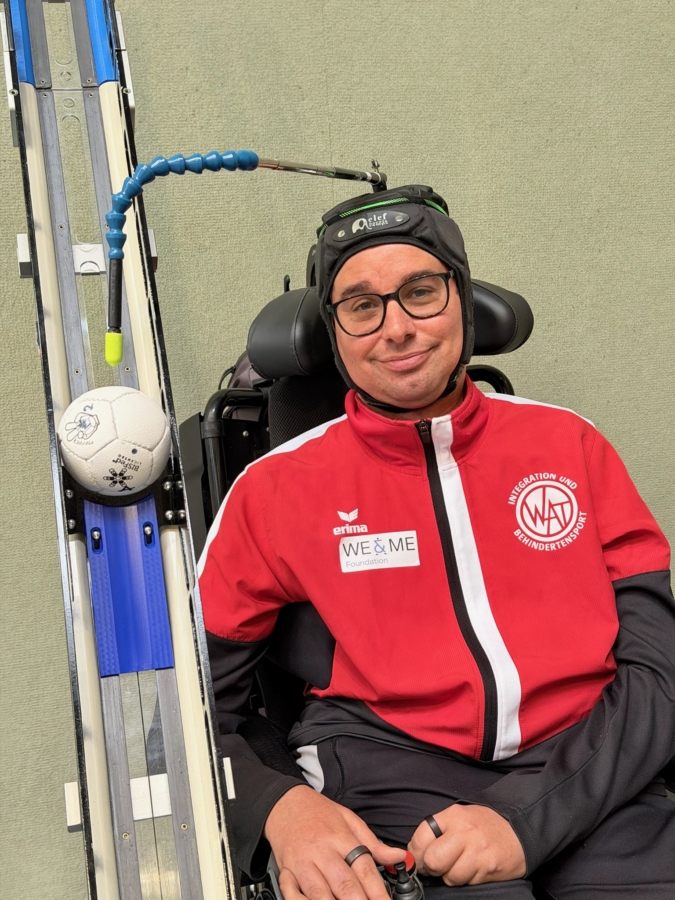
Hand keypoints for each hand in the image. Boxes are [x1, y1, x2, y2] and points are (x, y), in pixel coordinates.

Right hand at [264, 785, 405, 899]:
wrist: (284, 803)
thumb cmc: (318, 813)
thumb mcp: (348, 820)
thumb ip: (373, 844)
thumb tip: (400, 857)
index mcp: (341, 838)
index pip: (364, 868)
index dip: (378, 892)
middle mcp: (322, 852)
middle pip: (344, 885)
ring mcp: (303, 864)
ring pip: (319, 894)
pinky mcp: (286, 873)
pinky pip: (293, 895)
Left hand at [407, 804, 525, 885]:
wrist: (518, 831)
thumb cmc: (484, 825)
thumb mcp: (460, 817)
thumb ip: (438, 830)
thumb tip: (414, 851)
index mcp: (453, 816)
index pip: (422, 836)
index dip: (416, 852)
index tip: (417, 859)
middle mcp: (464, 831)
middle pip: (433, 860)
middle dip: (431, 868)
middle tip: (437, 866)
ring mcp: (477, 851)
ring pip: (450, 876)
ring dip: (450, 876)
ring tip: (458, 866)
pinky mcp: (488, 868)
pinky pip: (466, 883)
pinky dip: (465, 880)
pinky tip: (472, 869)